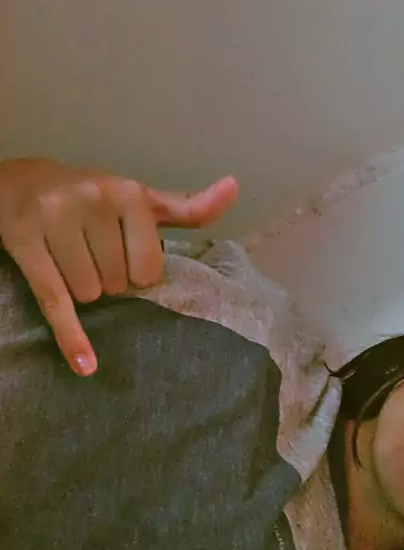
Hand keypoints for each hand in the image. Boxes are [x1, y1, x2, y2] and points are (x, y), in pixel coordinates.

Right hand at [0, 158, 237, 375]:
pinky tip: (85, 365)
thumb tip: (234, 188)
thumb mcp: (140, 200)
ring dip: (83, 291)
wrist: (22, 184)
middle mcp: (94, 200)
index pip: (149, 269)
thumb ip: (187, 208)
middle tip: (90, 256)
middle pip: (118, 282)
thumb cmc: (93, 198)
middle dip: (107, 280)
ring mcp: (57, 220)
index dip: (137, 274)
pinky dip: (71, 336)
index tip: (120, 257)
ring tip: (69, 262)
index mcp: (129, 193)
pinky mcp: (26, 244)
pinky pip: (54, 300)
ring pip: (89, 293)